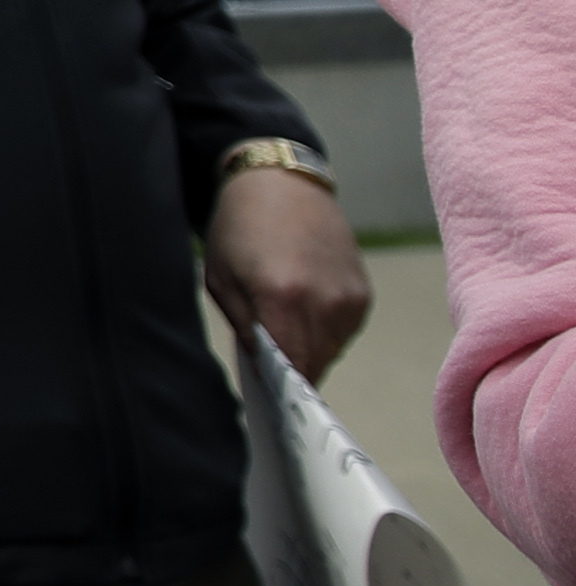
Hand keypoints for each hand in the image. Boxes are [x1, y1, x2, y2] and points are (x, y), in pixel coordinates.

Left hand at [205, 167, 370, 383]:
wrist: (282, 183)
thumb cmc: (239, 228)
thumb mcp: (222, 279)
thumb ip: (245, 327)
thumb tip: (263, 367)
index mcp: (285, 298)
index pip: (291, 368)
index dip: (280, 389)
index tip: (269, 402)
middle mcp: (326, 302)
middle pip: (314, 364)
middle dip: (291, 373)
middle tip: (269, 373)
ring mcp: (350, 299)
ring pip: (330, 350)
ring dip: (308, 350)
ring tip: (281, 331)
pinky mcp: (363, 294)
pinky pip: (343, 332)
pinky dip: (323, 331)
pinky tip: (301, 311)